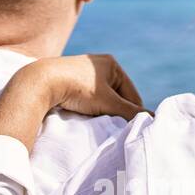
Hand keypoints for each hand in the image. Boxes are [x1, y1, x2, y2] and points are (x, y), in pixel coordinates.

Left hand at [11, 54, 146, 119]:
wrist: (41, 82)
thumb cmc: (77, 89)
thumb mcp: (108, 102)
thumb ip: (131, 112)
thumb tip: (153, 120)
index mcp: (112, 64)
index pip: (132, 95)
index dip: (133, 114)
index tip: (132, 131)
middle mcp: (99, 64)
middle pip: (117, 97)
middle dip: (117, 113)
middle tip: (115, 130)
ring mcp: (84, 72)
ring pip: (102, 99)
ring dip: (103, 112)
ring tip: (99, 124)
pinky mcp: (69, 80)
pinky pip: (88, 98)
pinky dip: (90, 108)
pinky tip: (86, 117)